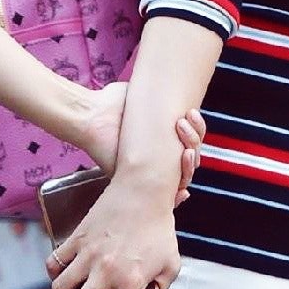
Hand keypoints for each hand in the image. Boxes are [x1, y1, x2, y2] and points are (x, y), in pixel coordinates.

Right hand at [46, 171, 181, 288]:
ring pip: (60, 288)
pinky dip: (54, 272)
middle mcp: (106, 273)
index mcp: (131, 283)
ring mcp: (88, 255)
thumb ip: (161, 287)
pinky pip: (55, 262)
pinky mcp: (77, 238)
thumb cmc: (160, 228)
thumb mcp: (171, 263)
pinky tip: (60, 274)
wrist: (142, 191)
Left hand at [77, 86, 205, 200]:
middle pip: (192, 157)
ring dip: (190, 165)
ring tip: (185, 150)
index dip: (197, 130)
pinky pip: (166, 199)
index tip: (191, 113)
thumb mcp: (142, 96)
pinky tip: (184, 187)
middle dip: (194, 142)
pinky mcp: (138, 187)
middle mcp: (159, 157)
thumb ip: (161, 96)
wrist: (91, 117)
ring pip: (184, 176)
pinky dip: (178, 194)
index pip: (191, 139)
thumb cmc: (112, 103)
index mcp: (163, 138)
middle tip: (183, 125)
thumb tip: (176, 89)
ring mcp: (151, 174)